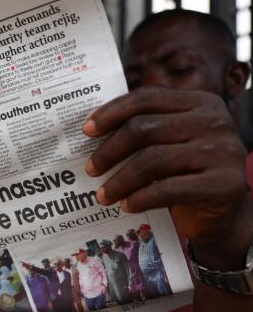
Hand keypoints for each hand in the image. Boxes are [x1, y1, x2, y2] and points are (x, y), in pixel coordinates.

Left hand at [84, 87, 251, 266]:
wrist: (224, 213)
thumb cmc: (187, 173)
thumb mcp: (171, 143)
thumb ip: (146, 129)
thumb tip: (92, 130)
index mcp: (200, 102)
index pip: (147, 98)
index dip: (112, 112)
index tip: (86, 130)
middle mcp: (215, 121)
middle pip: (145, 129)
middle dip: (109, 151)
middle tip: (90, 169)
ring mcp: (223, 152)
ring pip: (153, 160)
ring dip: (119, 181)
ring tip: (102, 195)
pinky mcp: (223, 184)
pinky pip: (168, 189)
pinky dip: (140, 198)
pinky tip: (126, 205)